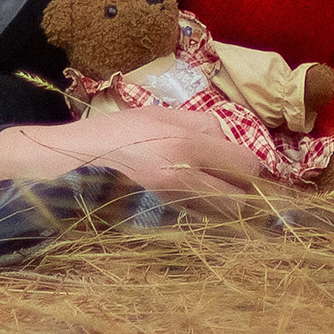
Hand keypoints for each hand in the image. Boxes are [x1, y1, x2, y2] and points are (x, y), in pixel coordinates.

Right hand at [0, 104, 262, 195]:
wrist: (76, 161)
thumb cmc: (119, 131)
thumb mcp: (160, 113)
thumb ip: (199, 123)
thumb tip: (230, 136)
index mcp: (186, 142)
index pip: (242, 162)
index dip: (254, 168)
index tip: (257, 170)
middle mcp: (184, 174)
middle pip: (238, 195)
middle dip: (247, 194)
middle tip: (251, 192)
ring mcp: (171, 199)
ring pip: (220, 212)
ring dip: (230, 209)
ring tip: (231, 202)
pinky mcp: (160, 215)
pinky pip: (198, 219)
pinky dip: (207, 217)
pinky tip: (205, 211)